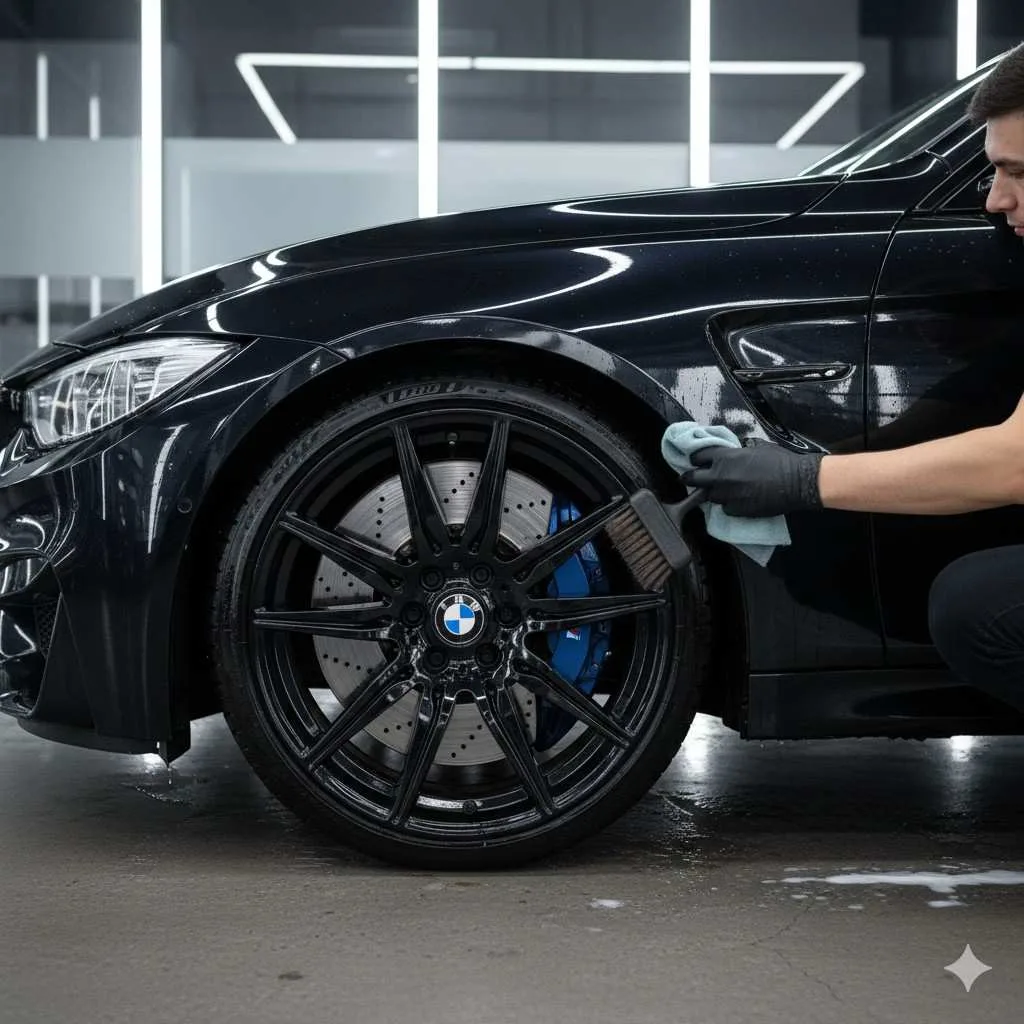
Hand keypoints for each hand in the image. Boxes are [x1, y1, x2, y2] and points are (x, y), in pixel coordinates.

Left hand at [681, 441, 824, 517]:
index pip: (697, 456)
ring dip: (713, 492)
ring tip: (723, 490)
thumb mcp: (757, 448)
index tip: (696, 461)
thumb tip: (733, 452)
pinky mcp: (736, 510)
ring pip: (710, 496)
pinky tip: (738, 501)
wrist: (797, 482)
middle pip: (692, 479)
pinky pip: (725, 508)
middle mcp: (720, 476)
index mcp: (725, 457)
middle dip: (691, 478)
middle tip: (692, 479)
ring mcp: (727, 495)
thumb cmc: (780, 461)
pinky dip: (729, 505)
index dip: (696, 459)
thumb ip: (738, 452)